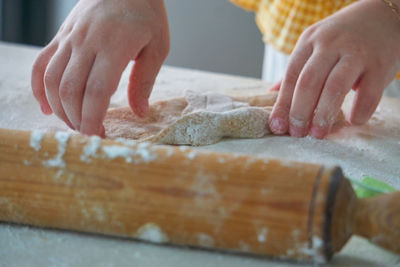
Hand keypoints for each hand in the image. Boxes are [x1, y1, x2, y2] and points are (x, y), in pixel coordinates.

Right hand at [32, 0, 168, 135]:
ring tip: (75, 123)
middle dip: (77, 119)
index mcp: (114, 46)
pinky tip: (46, 107)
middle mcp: (86, 43)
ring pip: (51, 80)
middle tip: (90, 134)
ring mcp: (70, 38)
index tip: (96, 137)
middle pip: (71, 89)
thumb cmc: (146, 14)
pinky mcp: (61, 36)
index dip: (92, 117)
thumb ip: (145, 80)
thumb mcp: (157, 46)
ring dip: (59, 108)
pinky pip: (41, 64)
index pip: (97, 90)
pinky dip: (38, 88)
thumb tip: (140, 113)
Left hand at [268, 0, 399, 138]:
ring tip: (318, 133)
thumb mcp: (315, 46)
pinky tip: (353, 121)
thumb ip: (296, 71)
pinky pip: (369, 92)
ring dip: (324, 114)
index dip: (282, 104)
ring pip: (335, 86)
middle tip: (297, 134)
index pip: (291, 76)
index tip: (277, 126)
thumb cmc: (343, 38)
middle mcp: (330, 45)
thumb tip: (271, 95)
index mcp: (309, 42)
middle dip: (299, 111)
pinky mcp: (380, 63)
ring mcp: (356, 53)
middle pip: (308, 82)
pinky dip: (360, 109)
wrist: (383, 16)